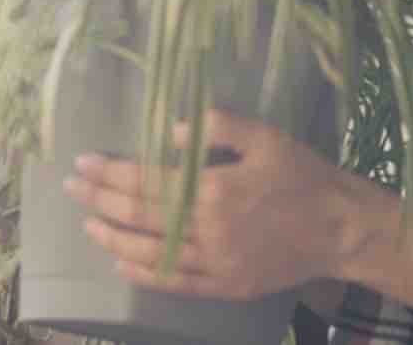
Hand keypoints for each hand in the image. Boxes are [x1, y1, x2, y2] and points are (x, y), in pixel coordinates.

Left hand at [62, 108, 365, 300]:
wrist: (342, 227)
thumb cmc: (304, 175)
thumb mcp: (267, 136)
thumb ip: (218, 127)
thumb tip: (166, 132)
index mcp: (216, 188)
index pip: (148, 180)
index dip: (111, 171)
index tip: (83, 162)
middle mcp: (210, 229)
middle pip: (140, 215)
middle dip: (100, 199)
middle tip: (71, 186)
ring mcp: (217, 263)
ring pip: (150, 253)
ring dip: (112, 238)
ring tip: (88, 223)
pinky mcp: (226, 285)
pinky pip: (176, 283)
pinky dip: (144, 275)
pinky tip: (122, 264)